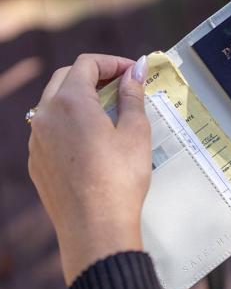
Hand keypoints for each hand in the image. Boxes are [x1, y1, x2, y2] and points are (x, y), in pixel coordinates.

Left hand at [28, 54, 149, 284]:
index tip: (133, 71)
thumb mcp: (135, 132)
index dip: (112, 62)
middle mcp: (45, 116)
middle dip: (94, 75)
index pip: (86, 64)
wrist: (94, 226)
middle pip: (65, 78)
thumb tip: (134, 70)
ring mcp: (37, 140)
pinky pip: (50, 130)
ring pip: (54, 104)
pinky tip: (93, 140)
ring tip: (110, 111)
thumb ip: (132, 96)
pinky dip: (70, 123)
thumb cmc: (119, 179)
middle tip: (122, 84)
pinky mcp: (37, 161)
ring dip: (80, 98)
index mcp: (70, 102)